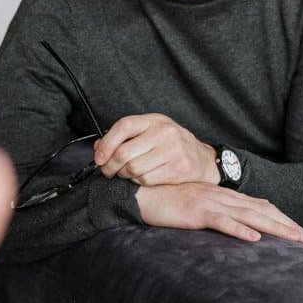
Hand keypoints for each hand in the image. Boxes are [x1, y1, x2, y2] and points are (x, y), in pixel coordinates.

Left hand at [94, 113, 219, 185]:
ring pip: (133, 169)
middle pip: (124, 152)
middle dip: (110, 166)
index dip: (107, 143)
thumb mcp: (151, 132)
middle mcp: (164, 133)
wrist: (203, 158)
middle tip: (108, 171)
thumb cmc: (172, 144)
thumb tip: (99, 147)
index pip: (124, 126)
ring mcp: (172, 151)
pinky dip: (137, 182)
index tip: (99, 158)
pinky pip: (145, 180)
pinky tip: (140, 178)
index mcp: (155, 120)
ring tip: (125, 174)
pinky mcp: (177, 169)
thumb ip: (126, 137)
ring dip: (124, 175)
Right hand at [136, 182, 302, 245]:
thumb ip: (216, 215)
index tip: (300, 232)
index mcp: (223, 196)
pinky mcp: (196, 212)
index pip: (260, 207)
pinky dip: (239, 230)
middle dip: (288, 225)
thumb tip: (235, 229)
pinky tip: (254, 239)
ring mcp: (210, 203)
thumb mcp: (196, 209)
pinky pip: (221, 222)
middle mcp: (222, 197)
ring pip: (250, 216)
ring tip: (295, 240)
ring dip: (275, 228)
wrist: (139, 194)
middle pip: (263, 211)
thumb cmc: (166, 203)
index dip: (282, 218)